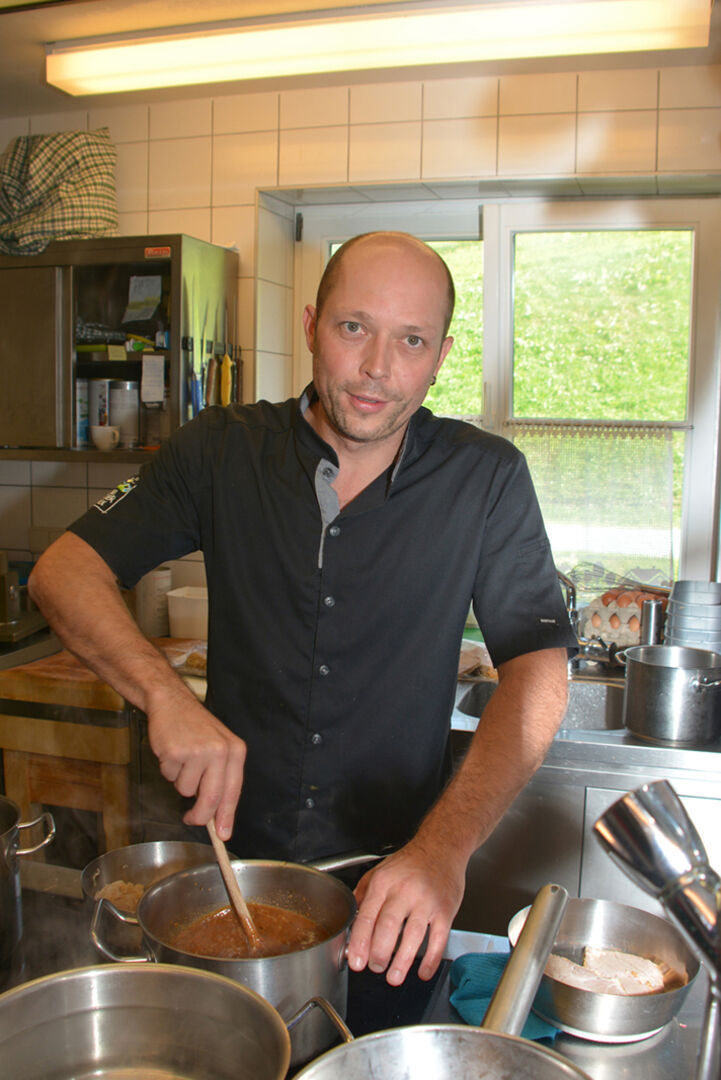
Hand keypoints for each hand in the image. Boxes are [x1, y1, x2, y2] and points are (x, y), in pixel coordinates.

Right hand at [147, 697, 246, 839]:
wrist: (172, 702)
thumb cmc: (195, 728)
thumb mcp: (218, 747)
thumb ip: (220, 778)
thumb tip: (217, 817)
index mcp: (235, 751)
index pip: (233, 791)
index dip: (227, 816)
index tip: (223, 834)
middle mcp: (220, 751)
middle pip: (211, 799)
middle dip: (200, 816)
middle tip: (190, 819)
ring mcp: (198, 752)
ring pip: (185, 790)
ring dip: (180, 780)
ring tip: (182, 759)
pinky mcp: (176, 752)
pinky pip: (170, 777)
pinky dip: (168, 769)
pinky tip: (172, 751)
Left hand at [347, 841, 464, 985]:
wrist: (441, 847)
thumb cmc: (410, 862)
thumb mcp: (380, 871)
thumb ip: (363, 894)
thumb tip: (350, 922)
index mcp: (384, 882)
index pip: (367, 916)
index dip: (360, 942)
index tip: (356, 961)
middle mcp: (404, 890)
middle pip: (388, 927)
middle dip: (379, 953)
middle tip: (375, 967)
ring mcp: (427, 900)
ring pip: (413, 935)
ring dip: (402, 961)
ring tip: (394, 977)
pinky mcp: (446, 909)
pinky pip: (438, 938)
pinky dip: (431, 959)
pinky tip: (423, 971)